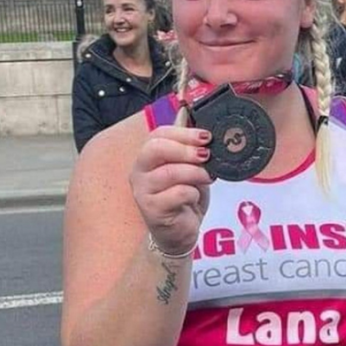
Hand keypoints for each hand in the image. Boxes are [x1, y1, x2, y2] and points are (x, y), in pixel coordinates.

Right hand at [129, 126, 213, 255]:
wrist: (179, 232)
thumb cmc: (183, 198)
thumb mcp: (189, 167)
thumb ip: (187, 145)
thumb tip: (188, 112)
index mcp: (147, 157)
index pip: (158, 134)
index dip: (184, 133)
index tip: (206, 137)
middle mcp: (139, 171)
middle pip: (156, 149)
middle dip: (186, 150)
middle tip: (206, 155)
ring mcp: (142, 191)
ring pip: (169, 172)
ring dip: (195, 173)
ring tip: (207, 178)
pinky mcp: (151, 209)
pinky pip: (177, 194)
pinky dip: (192, 193)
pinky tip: (194, 198)